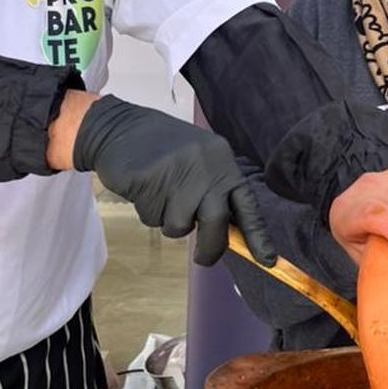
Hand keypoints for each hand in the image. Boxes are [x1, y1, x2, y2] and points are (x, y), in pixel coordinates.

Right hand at [72, 95, 276, 267]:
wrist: (119, 127)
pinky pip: (152, 217)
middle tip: (203, 258)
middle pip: (215, 222)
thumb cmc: (164, 151)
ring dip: (168, 221)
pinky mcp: (148, 180)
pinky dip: (147, 211)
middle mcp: (204, 165)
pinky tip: (144, 188)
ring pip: (179, 225)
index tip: (268, 261)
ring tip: (160, 196)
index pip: (246, 203)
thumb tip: (231, 236)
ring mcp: (175, 172)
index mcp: (222, 161)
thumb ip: (215, 194)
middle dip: (210, 247)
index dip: (258, 235)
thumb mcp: (199, 163)